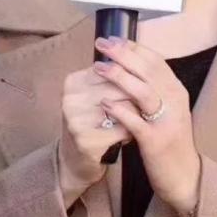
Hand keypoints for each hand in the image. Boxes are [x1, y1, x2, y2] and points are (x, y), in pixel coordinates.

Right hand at [58, 57, 132, 197]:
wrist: (77, 159)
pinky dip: (133, 133)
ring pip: (125, 109)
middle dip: (138, 97)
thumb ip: (113, 76)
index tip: (141, 87)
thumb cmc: (94, 122)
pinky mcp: (86, 142)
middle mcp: (70, 99)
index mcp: (73, 82)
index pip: (114, 70)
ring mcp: (76, 121)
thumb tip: (143, 57)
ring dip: (138, 115)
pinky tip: (130, 136)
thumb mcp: (96, 95)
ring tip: (138, 121)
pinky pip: (124, 130)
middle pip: (120, 88)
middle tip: (146, 105)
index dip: (134, 78)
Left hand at [92, 35, 201, 214]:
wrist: (183, 176)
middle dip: (123, 54)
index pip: (156, 61)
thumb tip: (129, 69)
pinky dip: (119, 109)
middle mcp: (175, 102)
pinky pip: (136, 121)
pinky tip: (103, 102)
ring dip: (119, 76)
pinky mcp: (156, 140)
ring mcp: (167, 121)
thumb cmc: (169, 142)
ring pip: (143, 91)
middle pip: (148, 70)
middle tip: (101, 44)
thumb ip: (152, 91)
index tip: (113, 39)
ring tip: (98, 67)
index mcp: (176, 91)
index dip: (133, 48)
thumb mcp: (167, 111)